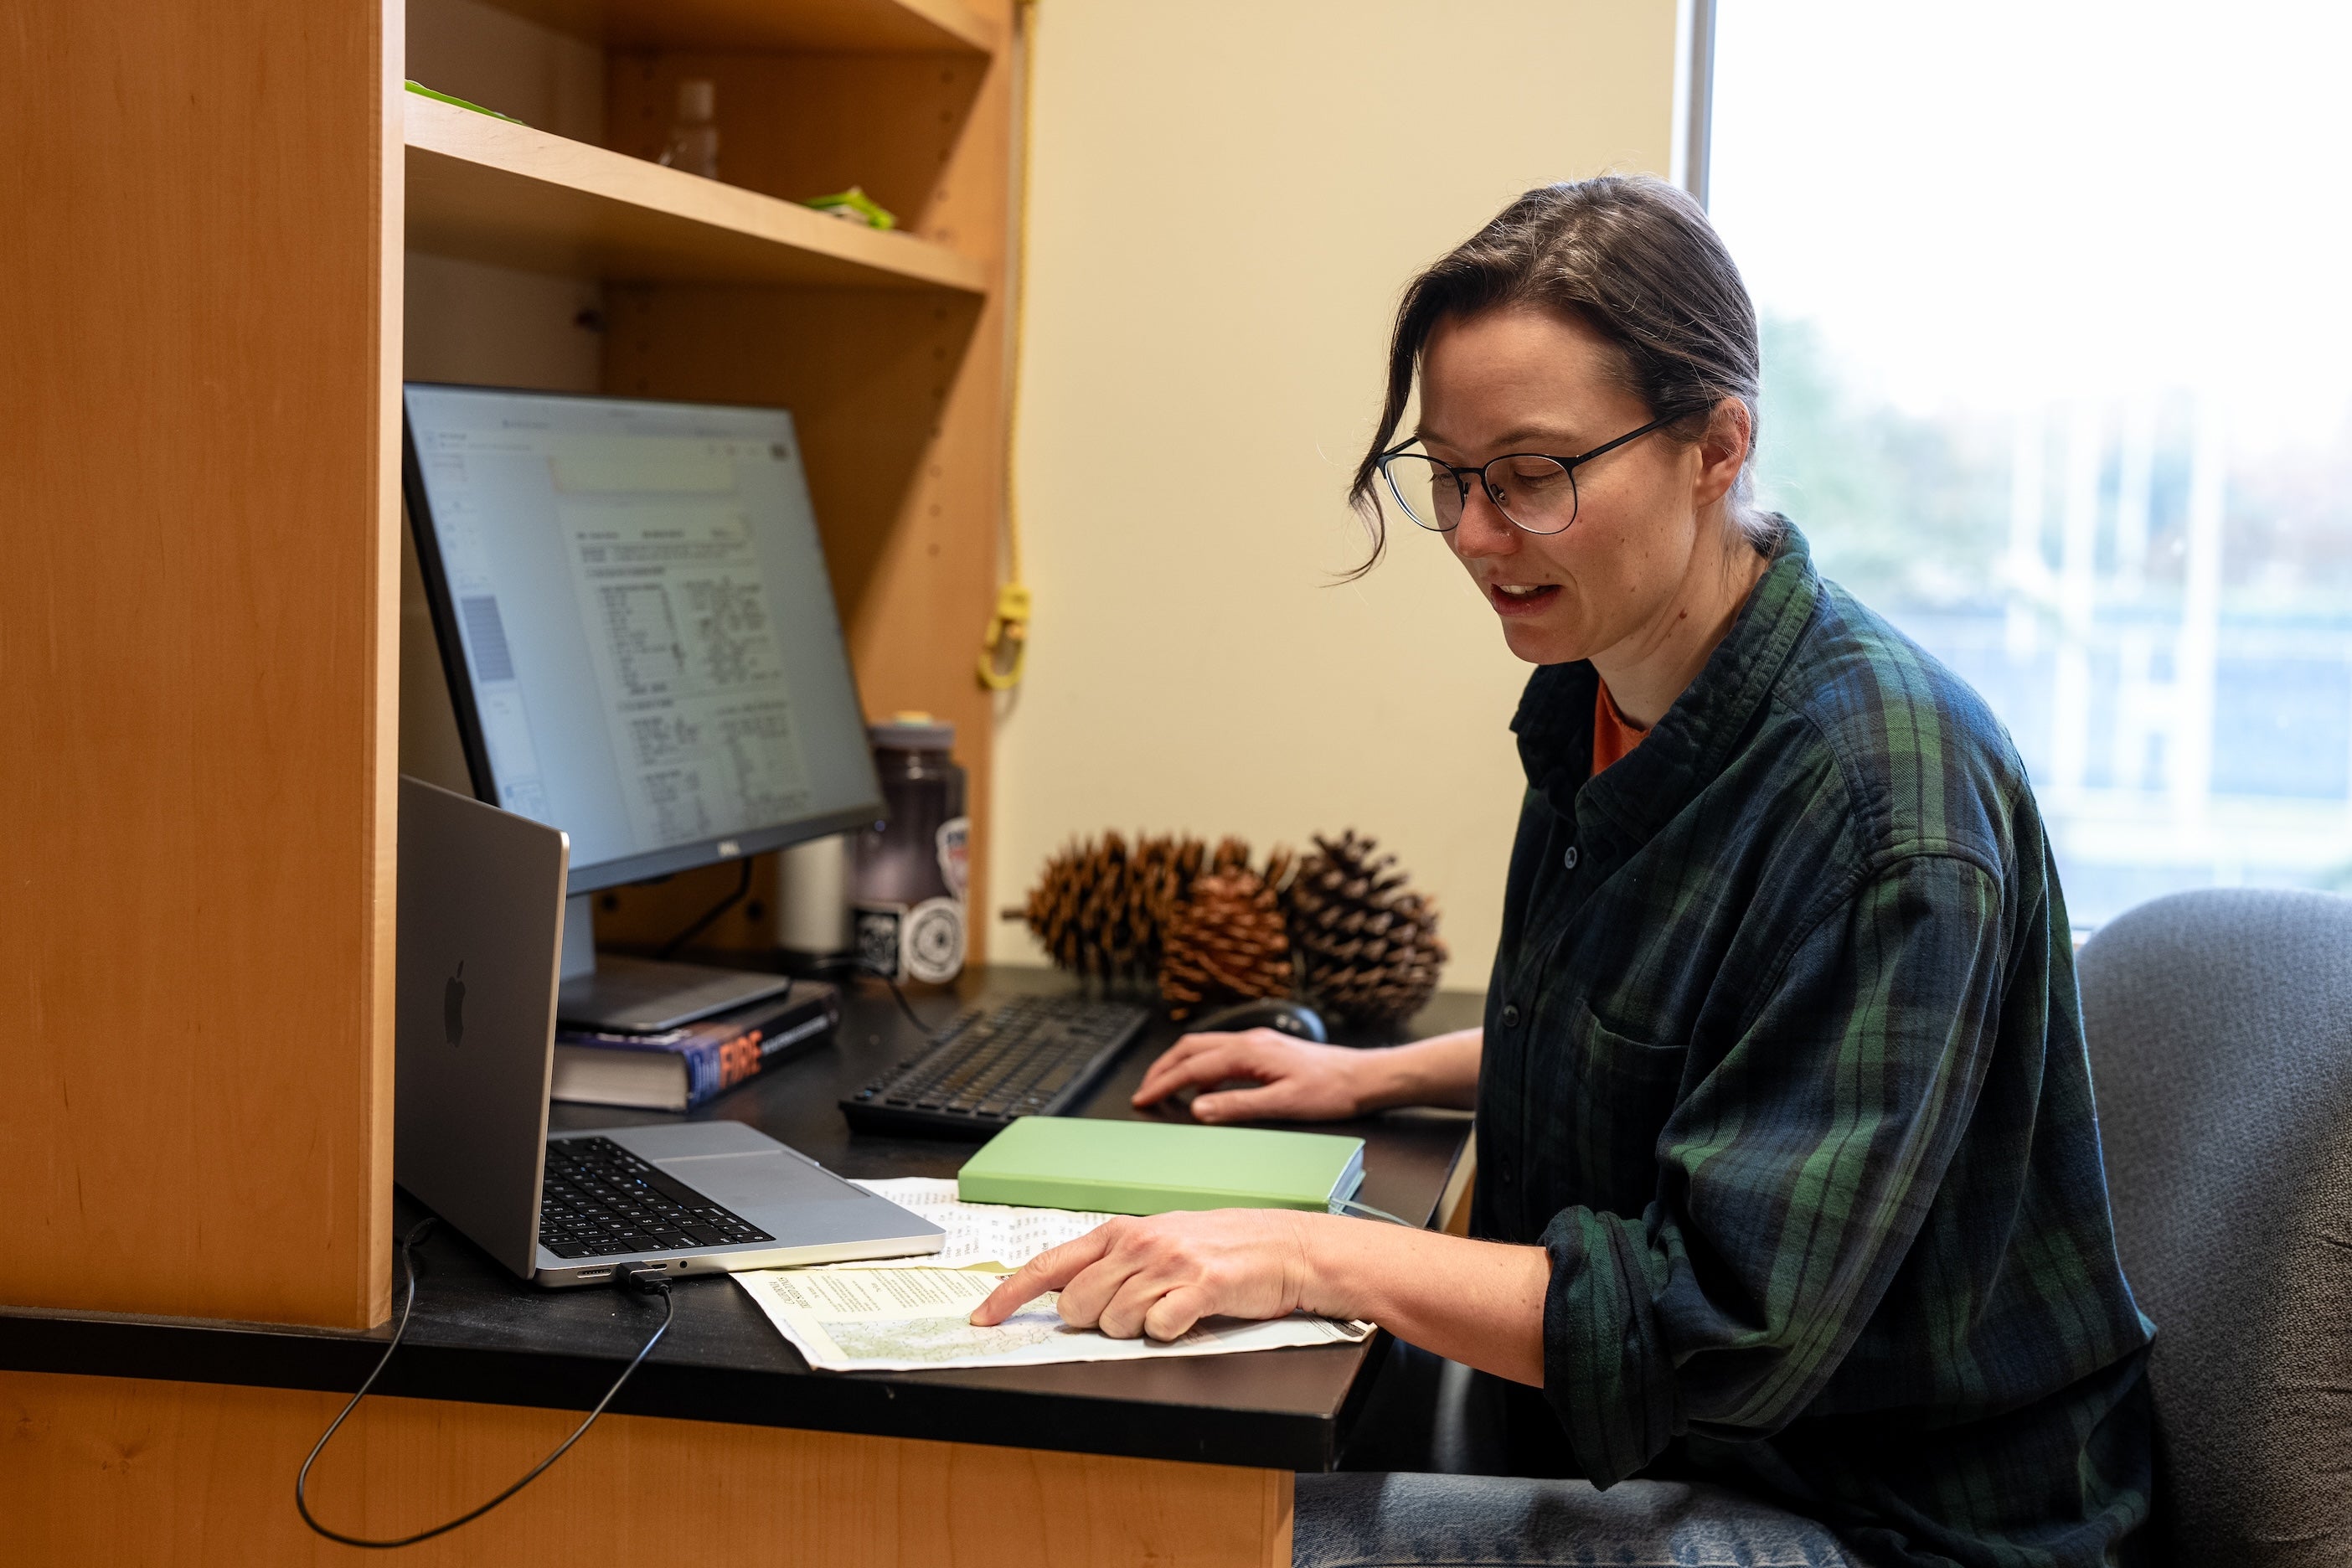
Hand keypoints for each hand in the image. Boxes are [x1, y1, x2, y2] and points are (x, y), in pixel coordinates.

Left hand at [968, 1208, 1315, 1340]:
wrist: (1282, 1247)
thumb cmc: (1217, 1248)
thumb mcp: (1155, 1243)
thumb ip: (1110, 1265)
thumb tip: (1064, 1297)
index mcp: (1119, 1232)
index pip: (1047, 1265)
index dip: (1008, 1296)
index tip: (983, 1319)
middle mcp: (1137, 1243)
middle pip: (1076, 1306)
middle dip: (1096, 1322)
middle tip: (1135, 1310)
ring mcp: (1167, 1264)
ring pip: (1115, 1323)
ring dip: (1138, 1329)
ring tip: (1169, 1308)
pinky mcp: (1199, 1287)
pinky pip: (1158, 1330)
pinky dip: (1169, 1333)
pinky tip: (1188, 1315)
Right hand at [1130, 1029, 1373, 1122]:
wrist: (1362, 1076)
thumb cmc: (1330, 1091)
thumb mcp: (1282, 1105)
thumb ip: (1237, 1106)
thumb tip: (1197, 1108)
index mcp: (1249, 1052)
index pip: (1193, 1067)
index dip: (1164, 1083)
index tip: (1143, 1099)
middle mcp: (1249, 1040)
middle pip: (1191, 1048)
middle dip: (1162, 1068)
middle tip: (1144, 1092)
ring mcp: (1257, 1041)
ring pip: (1204, 1046)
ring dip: (1180, 1064)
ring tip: (1164, 1087)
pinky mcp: (1265, 1048)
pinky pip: (1221, 1051)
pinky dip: (1201, 1066)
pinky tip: (1204, 1087)